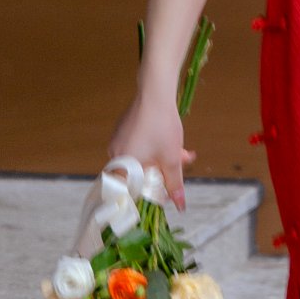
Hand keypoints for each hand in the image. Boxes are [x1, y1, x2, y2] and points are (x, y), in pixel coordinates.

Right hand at [106, 91, 195, 209]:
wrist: (156, 92)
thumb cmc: (162, 127)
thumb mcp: (172, 159)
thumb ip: (174, 184)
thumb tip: (180, 206)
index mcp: (122, 166)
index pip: (131, 191)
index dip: (149, 194)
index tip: (165, 194)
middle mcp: (115, 154)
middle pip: (139, 173)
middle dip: (162, 173)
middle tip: (181, 166)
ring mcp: (118, 140)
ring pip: (142, 158)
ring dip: (162, 159)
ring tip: (184, 152)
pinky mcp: (123, 128)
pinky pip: (138, 146)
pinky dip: (154, 148)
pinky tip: (172, 141)